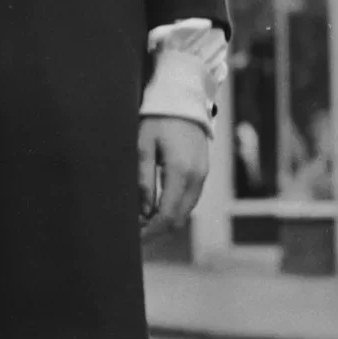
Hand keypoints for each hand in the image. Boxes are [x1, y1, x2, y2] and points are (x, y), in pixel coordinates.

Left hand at [138, 115, 209, 230]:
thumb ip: (144, 181)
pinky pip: (190, 200)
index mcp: (181, 172)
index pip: (167, 215)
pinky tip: (156, 206)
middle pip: (178, 219)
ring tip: (142, 220)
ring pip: (185, 212)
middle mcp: (196, 178)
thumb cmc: (159, 120)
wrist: (184, 100)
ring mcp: (203, 176)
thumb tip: (144, 212)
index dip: (150, 231)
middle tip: (135, 231)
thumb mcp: (143, 147)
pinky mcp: (203, 173)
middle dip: (157, 230)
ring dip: (165, 220)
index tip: (134, 237)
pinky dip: (174, 209)